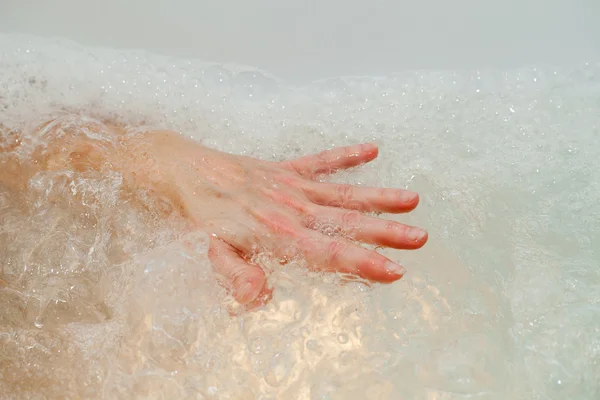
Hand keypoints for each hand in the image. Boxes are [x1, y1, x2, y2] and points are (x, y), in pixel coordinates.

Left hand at [130, 131, 427, 310]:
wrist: (187, 171)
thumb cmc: (203, 216)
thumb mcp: (212, 251)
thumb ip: (236, 273)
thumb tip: (259, 295)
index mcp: (277, 233)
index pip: (327, 252)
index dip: (361, 263)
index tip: (393, 270)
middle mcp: (292, 208)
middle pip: (346, 223)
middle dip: (385, 232)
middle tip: (419, 237)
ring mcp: (293, 186)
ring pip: (343, 193)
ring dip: (378, 197)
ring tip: (411, 199)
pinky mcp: (288, 168)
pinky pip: (321, 161)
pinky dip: (345, 155)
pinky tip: (371, 149)